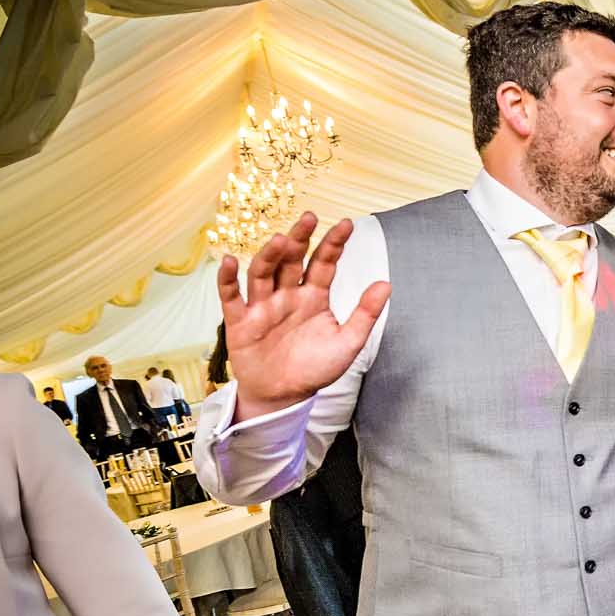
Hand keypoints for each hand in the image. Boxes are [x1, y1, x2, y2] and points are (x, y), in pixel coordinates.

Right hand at [219, 213, 389, 419]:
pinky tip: (229, 261)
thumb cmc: (315, 368)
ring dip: (270, 255)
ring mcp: (262, 305)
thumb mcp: (348, 343)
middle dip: (300, 239)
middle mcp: (287, 294)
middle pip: (292, 260)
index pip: (324, 263)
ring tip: (281, 241)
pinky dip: (227, 279)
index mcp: (314, 296)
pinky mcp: (240, 321)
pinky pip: (231, 296)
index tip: (347, 224)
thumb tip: (386, 283)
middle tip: (309, 218)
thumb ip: (365, 314)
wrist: (284, 397)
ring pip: (263, 272)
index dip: (334, 244)